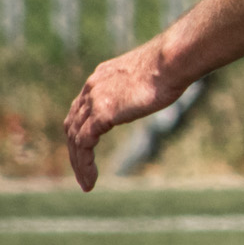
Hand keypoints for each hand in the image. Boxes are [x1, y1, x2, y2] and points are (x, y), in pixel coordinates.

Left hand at [64, 42, 182, 191]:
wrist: (171, 60)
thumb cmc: (171, 66)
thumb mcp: (149, 77)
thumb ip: (142, 86)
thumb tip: (156, 89)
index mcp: (101, 77)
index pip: (81, 108)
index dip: (81, 131)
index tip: (87, 150)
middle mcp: (92, 87)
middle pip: (72, 125)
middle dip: (75, 151)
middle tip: (83, 173)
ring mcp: (94, 100)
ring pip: (75, 138)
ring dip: (79, 164)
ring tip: (87, 184)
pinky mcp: (101, 113)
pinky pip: (84, 144)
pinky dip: (84, 164)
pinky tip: (92, 179)